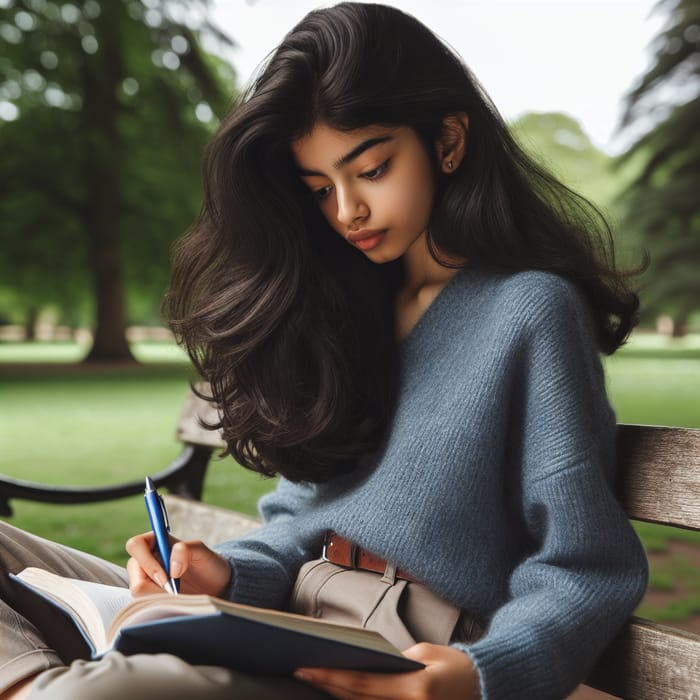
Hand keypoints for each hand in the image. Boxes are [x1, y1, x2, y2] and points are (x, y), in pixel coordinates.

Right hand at [125, 531, 231, 597]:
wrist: (216, 586)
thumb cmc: (208, 564)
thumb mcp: (202, 551)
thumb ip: (186, 550)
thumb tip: (172, 569)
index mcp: (155, 542)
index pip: (136, 545)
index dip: (147, 562)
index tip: (166, 578)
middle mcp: (146, 560)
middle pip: (133, 574)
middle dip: (153, 587)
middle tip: (175, 593)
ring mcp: (146, 580)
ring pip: (137, 593)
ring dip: (158, 598)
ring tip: (179, 598)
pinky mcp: (149, 597)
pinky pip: (144, 605)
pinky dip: (159, 607)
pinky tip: (175, 605)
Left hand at [294, 643, 479, 699]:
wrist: (484, 687)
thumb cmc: (455, 666)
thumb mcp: (424, 654)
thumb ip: (392, 662)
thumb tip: (363, 664)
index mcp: (415, 690)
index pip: (363, 683)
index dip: (332, 676)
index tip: (308, 668)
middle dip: (328, 685)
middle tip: (302, 671)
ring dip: (339, 695)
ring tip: (316, 680)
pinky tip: (342, 692)